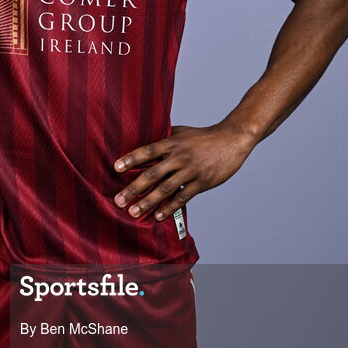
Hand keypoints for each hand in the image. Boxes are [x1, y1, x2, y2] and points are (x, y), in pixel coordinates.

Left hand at [113, 122, 256, 219]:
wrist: (232, 140)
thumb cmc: (204, 136)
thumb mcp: (182, 131)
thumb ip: (164, 137)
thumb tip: (145, 137)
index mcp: (173, 143)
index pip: (148, 150)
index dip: (131, 159)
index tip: (116, 168)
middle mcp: (180, 157)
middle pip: (153, 173)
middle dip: (134, 188)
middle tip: (119, 200)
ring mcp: (191, 171)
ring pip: (166, 189)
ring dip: (148, 202)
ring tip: (134, 212)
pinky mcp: (202, 182)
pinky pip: (183, 197)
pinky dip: (169, 207)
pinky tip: (158, 216)